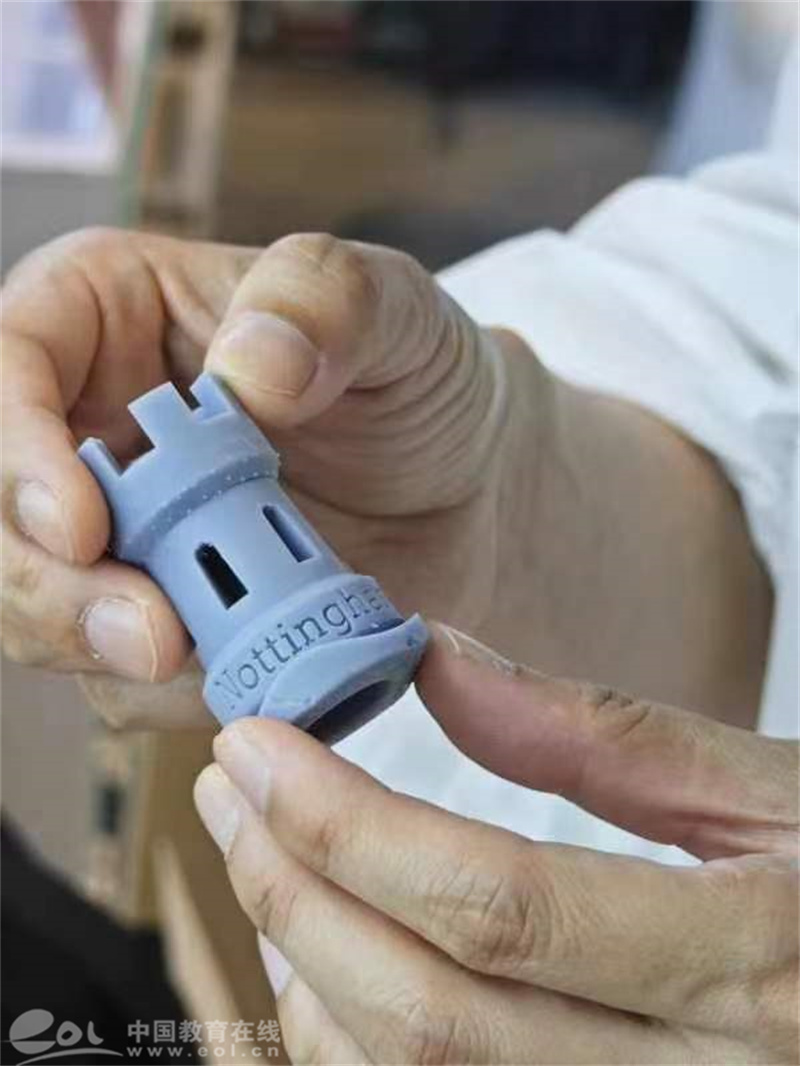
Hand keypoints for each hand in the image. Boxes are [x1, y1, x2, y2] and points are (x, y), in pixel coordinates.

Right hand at [1, 229, 520, 726]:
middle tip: (151, 635)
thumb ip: (326, 302)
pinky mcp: (157, 614)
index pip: (8, 363)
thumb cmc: (418, 377)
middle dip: (46, 587)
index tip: (80, 526)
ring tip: (210, 661)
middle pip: (1, 514)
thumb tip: (250, 368)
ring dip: (103, 655)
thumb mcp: (396, 310)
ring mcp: (117, 531)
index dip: (15, 451)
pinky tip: (251, 676)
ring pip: (38, 609)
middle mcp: (90, 427)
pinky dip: (174, 697)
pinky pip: (122, 680)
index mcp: (110, 315)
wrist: (470, 488)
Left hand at [195, 624, 797, 1063]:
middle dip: (296, 889)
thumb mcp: (774, 791)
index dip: (353, 826)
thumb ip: (602, 734)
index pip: (497, 907)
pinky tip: (322, 958)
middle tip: (236, 786)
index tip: (264, 746)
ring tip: (265, 852)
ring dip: (307, 967)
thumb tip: (440, 662)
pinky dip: (347, 1041)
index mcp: (752, 966)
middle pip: (431, 1016)